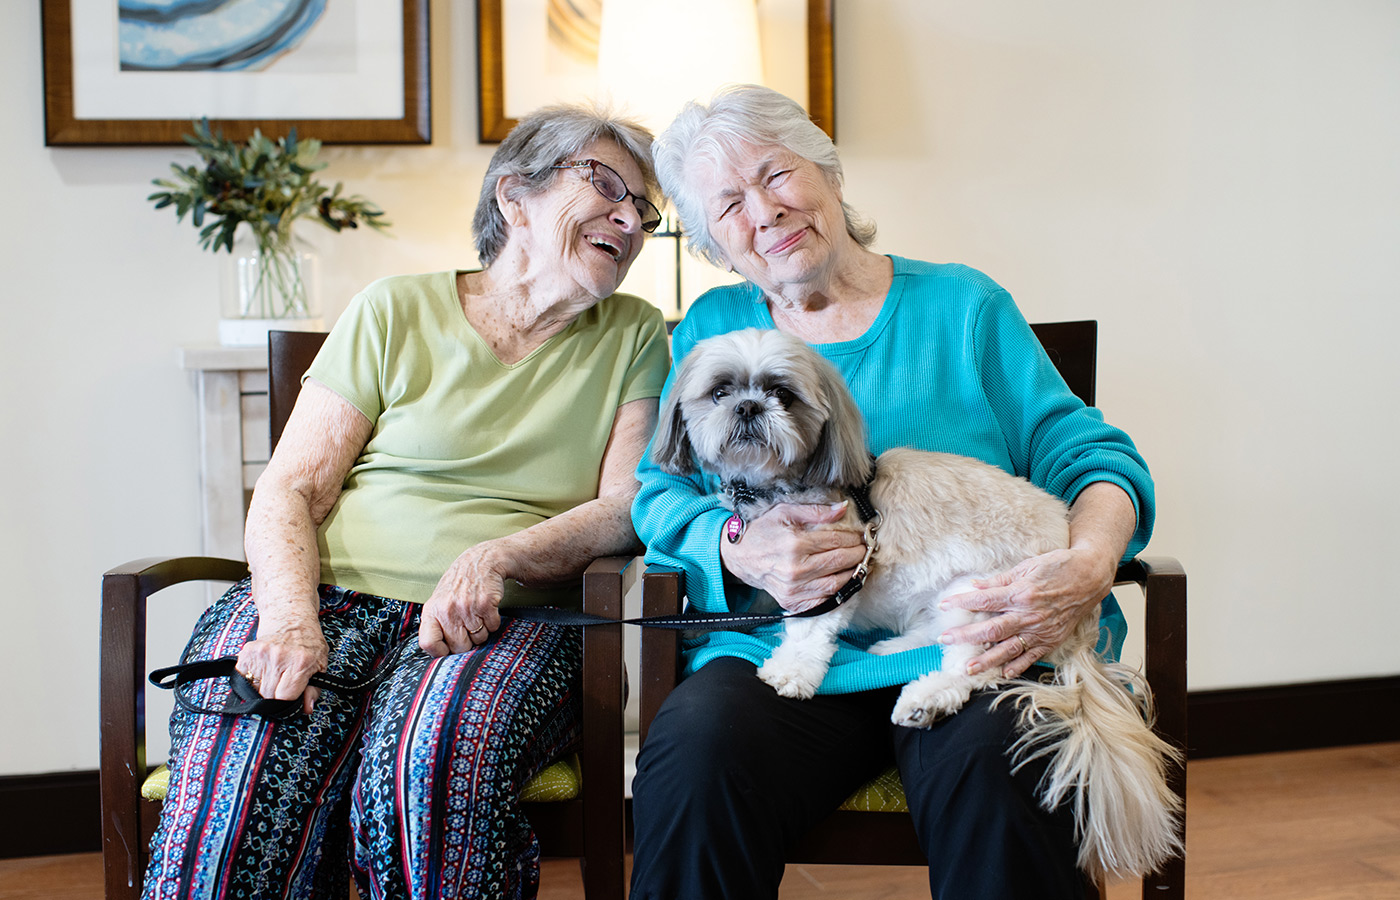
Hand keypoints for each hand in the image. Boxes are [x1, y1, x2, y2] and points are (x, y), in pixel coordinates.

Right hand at [235, 622, 328, 714]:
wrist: (291, 619)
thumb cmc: (308, 643)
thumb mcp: (320, 665)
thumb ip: (314, 689)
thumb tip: (306, 709)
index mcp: (300, 662)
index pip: (285, 698)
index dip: (286, 705)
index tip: (289, 702)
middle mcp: (279, 658)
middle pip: (268, 696)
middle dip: (275, 698)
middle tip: (282, 688)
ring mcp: (261, 654)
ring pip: (254, 691)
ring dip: (262, 691)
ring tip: (273, 679)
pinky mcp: (247, 653)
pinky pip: (243, 679)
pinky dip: (251, 681)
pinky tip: (262, 672)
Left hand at [420, 545, 505, 655]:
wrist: (481, 561)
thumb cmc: (458, 585)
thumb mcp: (439, 601)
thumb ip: (436, 625)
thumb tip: (440, 653)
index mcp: (432, 611)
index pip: (428, 644)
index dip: (441, 652)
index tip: (448, 648)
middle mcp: (447, 610)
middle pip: (459, 647)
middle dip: (467, 642)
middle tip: (468, 626)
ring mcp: (466, 607)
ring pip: (479, 639)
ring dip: (481, 630)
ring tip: (477, 613)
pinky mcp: (485, 604)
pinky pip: (492, 627)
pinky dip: (493, 621)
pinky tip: (486, 609)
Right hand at [719, 502, 866, 612]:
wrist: (740, 556)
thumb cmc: (762, 532)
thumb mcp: (785, 512)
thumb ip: (816, 511)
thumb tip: (843, 508)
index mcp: (794, 544)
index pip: (835, 541)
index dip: (852, 538)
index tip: (861, 536)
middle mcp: (795, 569)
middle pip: (838, 562)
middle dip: (857, 555)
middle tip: (865, 549)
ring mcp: (793, 588)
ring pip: (835, 584)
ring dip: (853, 574)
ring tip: (859, 564)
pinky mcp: (791, 601)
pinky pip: (823, 599)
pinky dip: (838, 591)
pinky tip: (843, 581)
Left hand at [938, 547, 1115, 678]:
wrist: (1090, 576)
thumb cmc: (1059, 567)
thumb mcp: (1027, 566)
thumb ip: (1000, 579)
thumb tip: (975, 586)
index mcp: (1021, 593)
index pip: (984, 600)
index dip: (962, 603)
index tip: (944, 605)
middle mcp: (1029, 615)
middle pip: (991, 629)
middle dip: (966, 635)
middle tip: (945, 639)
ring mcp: (1040, 630)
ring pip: (1008, 649)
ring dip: (987, 660)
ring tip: (968, 669)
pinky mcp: (1051, 639)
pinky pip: (1031, 656)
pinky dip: (1017, 666)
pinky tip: (1002, 673)